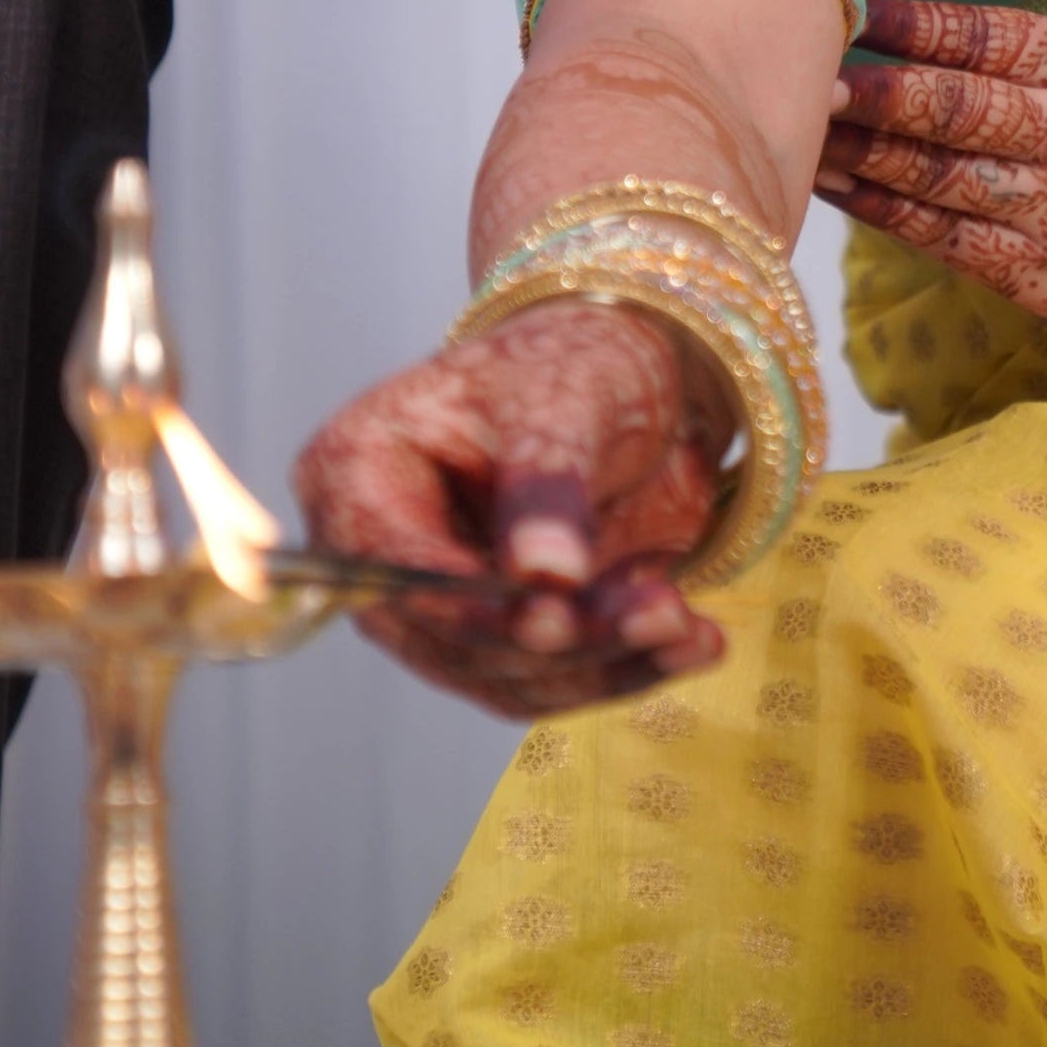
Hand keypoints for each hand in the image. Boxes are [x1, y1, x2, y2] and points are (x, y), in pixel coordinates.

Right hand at [292, 301, 731, 719]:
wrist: (623, 382)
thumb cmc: (570, 364)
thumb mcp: (562, 401)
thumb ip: (547, 484)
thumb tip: (544, 574)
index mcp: (355, 470)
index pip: (393, 567)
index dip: (470, 608)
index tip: (553, 619)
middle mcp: (378, 551)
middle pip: (449, 637)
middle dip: (562, 640)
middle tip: (659, 614)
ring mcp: (432, 605)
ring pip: (504, 673)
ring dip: (603, 663)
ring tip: (689, 626)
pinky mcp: (492, 639)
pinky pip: (549, 682)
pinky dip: (622, 670)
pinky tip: (691, 644)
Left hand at [817, 0, 1046, 365]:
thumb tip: (938, 32)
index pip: (989, 39)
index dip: (916, 26)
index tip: (857, 11)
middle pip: (950, 110)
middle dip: (870, 90)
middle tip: (806, 69)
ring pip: (933, 179)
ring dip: (858, 153)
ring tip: (798, 126)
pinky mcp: (1039, 279)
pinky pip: (943, 240)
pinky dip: (882, 212)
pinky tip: (838, 187)